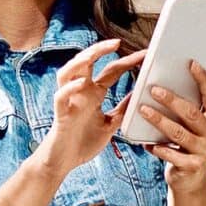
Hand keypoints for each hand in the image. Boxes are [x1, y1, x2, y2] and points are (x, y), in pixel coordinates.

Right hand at [35, 39, 145, 176]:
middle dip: (100, 50)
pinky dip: (69, 89)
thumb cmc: (83, 142)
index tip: (145, 54)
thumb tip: (139, 96)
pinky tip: (81, 83)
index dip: (127, 61)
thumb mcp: (111, 124)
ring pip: (68, 73)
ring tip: (93, 55)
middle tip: (117, 42)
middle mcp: (80, 93)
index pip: (111, 70)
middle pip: (86, 63)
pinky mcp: (60, 114)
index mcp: (94, 93)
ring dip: (79, 62)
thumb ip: (122, 109)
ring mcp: (69, 101)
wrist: (64, 162)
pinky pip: (61, 97)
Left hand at [141, 59, 205, 192]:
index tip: (191, 64)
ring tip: (143, 109)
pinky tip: (145, 142)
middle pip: (192, 113)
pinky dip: (156, 147)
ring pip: (178, 132)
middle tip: (154, 89)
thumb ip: (194, 105)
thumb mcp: (198, 125)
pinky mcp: (192, 167)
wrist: (191, 180)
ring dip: (159, 120)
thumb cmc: (191, 145)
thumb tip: (179, 76)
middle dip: (172, 100)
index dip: (203, 79)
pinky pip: (170, 154)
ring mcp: (205, 152)